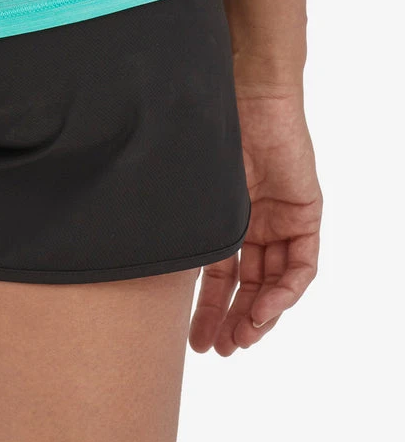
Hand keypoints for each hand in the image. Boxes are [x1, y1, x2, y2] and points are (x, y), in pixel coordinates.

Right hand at [189, 87, 321, 354]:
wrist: (242, 91)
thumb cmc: (205, 125)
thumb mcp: (188, 184)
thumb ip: (178, 220)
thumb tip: (137, 255)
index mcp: (224, 217)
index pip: (219, 274)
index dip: (209, 308)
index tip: (195, 337)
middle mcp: (254, 222)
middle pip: (247, 285)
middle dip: (231, 320)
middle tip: (215, 349)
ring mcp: (281, 219)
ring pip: (275, 281)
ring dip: (260, 314)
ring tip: (241, 339)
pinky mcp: (305, 213)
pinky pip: (302, 264)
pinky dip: (286, 289)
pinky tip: (265, 308)